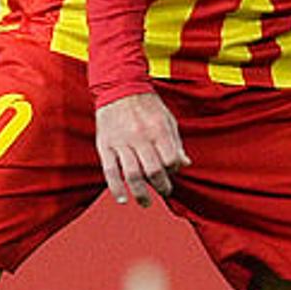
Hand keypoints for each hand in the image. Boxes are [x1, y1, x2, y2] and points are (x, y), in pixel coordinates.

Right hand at [95, 91, 187, 205]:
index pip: (170, 160)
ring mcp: (121, 142)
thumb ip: (176, 143)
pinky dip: (116, 187)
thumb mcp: (168, 119)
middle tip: (164, 191)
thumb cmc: (147, 105)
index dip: (174, 170)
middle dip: (161, 186)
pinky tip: (122, 199)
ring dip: (140, 193)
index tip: (172, 173)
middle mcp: (140, 137)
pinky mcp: (105, 145)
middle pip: (153, 171)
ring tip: (146, 203)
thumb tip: (185, 164)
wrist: (119, 87)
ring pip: (132, 174)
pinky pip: (110, 171)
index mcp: (158, 130)